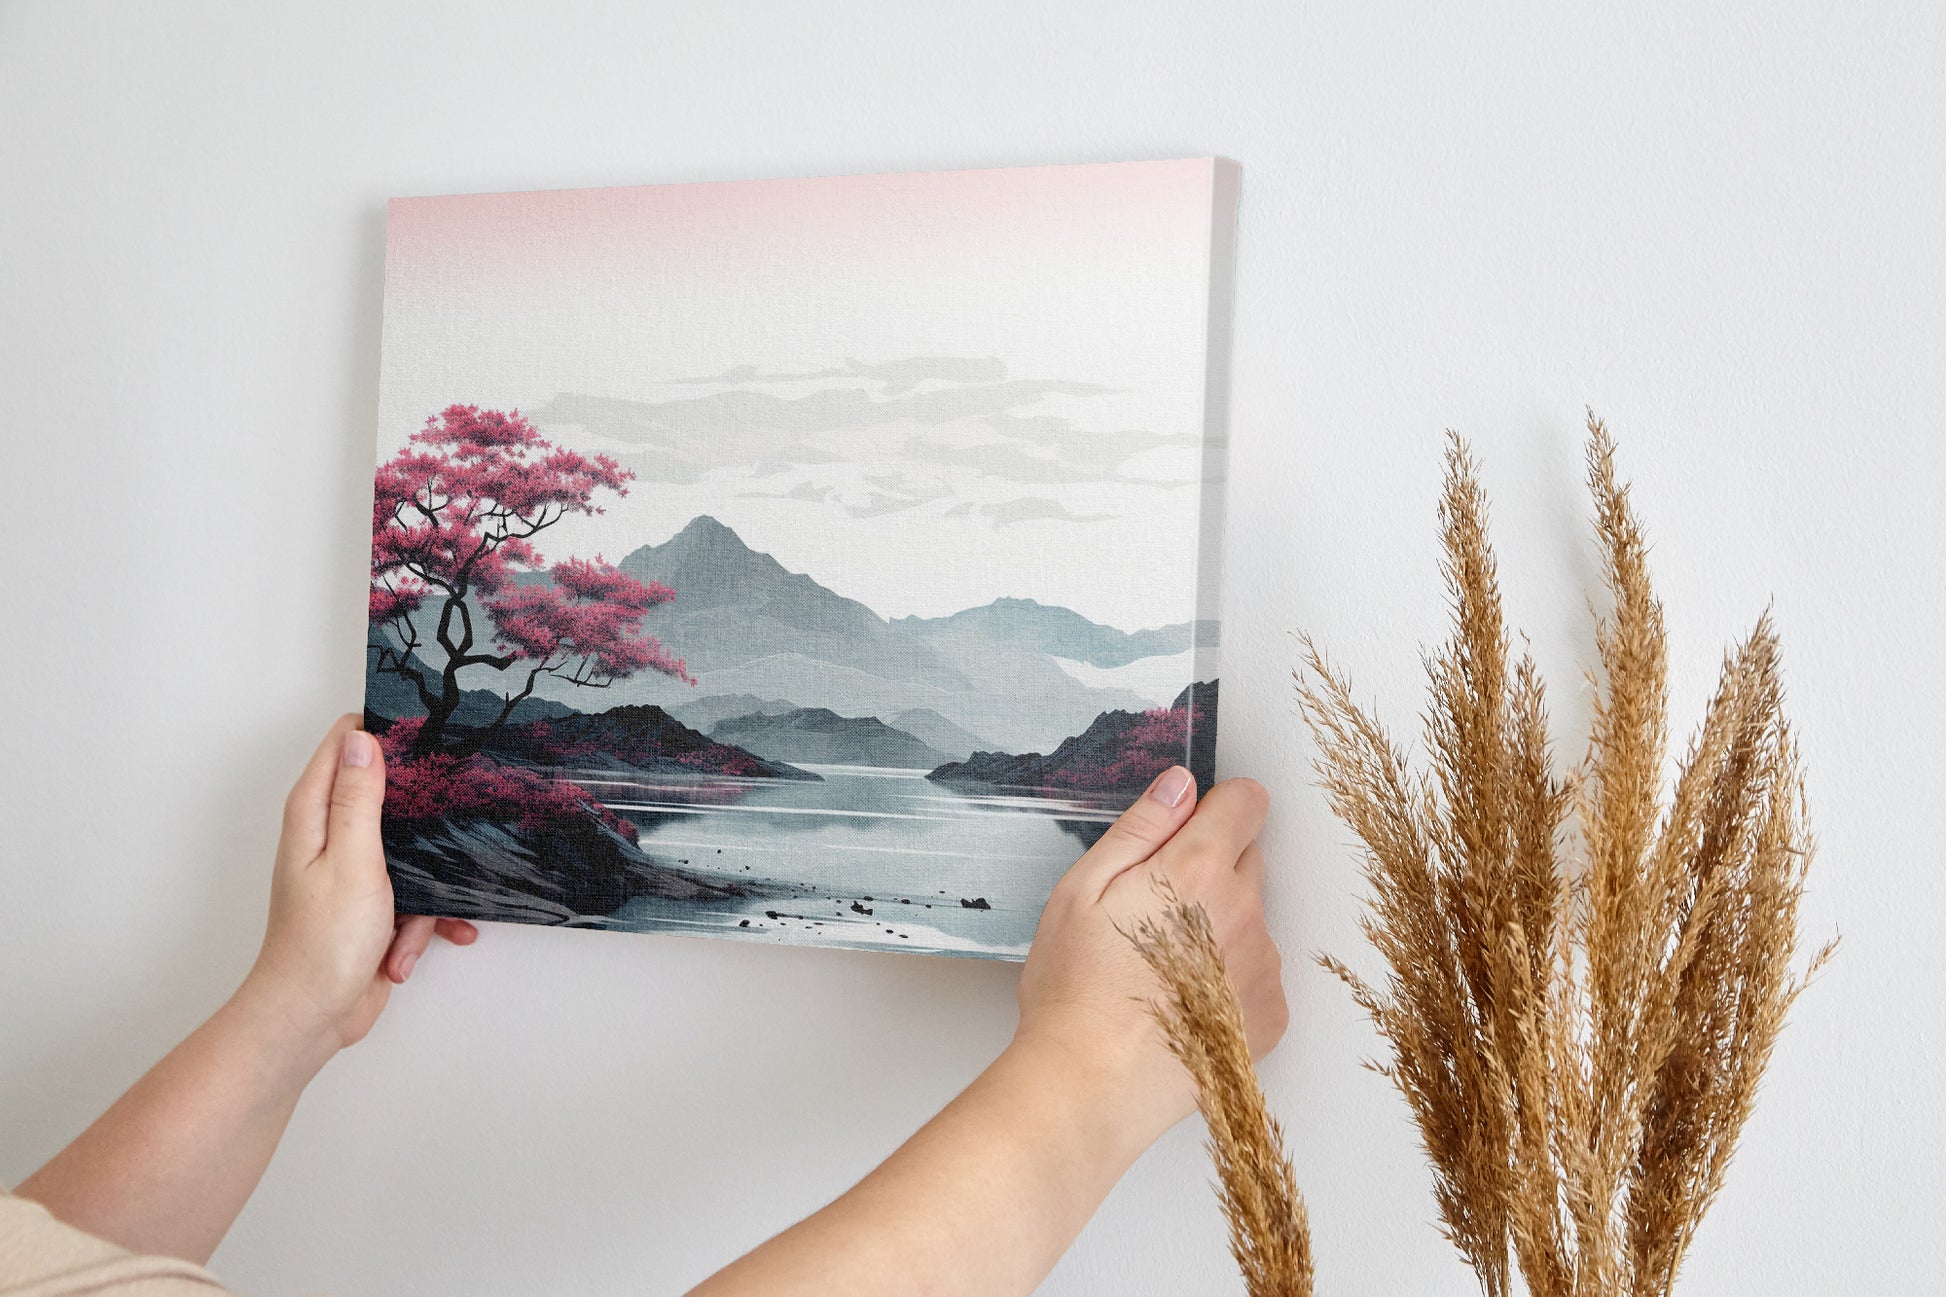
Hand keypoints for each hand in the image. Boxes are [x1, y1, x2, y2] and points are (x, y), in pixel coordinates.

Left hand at [238, 714, 476, 1058]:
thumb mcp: (352, 860)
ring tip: (416, 920)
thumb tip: (362, 737)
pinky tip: (421, 946)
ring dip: (426, 884)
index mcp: (314, 814)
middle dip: (422, 807)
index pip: (346, 744)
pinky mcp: (372, 904)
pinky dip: (421, 922)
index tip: (430, 733)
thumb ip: (359, 799)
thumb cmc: (324, 941)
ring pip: (410, 848)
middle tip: (454, 810)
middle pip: (385, 791)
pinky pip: (414, 894)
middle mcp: (329, 835)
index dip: (386, 731)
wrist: (312, 1017)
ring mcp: (351, 871)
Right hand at [1013, 768, 1285, 1146]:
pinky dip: (1229, 981)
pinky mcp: (1270, 1016)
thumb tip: (1181, 785)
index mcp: (1198, 870)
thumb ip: (1140, 828)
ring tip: (1160, 969)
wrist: (1091, 1085)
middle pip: (1248, 860)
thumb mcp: (1082, 889)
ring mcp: (1263, 967)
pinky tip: (1182, 1003)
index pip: (1247, 802)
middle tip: (1152, 911)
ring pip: (1251, 920)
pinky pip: (1257, 975)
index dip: (1215, 809)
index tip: (1186, 832)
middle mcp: (1245, 912)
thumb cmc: (1076, 990)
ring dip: (1220, 929)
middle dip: (1209, 870)